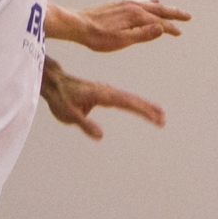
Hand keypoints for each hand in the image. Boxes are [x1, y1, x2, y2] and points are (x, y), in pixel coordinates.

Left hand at [40, 57, 164, 139]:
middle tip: (163, 119)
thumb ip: (85, 124)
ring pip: (129, 98)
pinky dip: (135, 104)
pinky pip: (123, 99)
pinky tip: (142, 109)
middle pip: (131, 99)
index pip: (125, 103)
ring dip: (144, 106)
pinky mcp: (104, 93)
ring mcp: (106, 91)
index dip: (141, 110)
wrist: (54, 82)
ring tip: (159, 115)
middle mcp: (106, 90)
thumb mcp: (68, 114)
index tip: (155, 117)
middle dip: (148, 109)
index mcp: (100, 94)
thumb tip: (101, 136)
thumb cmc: (60, 98)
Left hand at [46, 0, 190, 51]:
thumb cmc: (98, 37)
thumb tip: (162, 28)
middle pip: (158, 10)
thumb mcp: (121, 41)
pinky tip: (149, 1)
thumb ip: (142, 35)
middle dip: (173, 13)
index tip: (180, 32)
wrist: (77, 25)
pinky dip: (149, 1)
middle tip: (187, 16)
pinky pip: (139, 1)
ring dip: (162, 8)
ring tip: (171, 9)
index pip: (159, 23)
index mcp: (136, 16)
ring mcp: (126, 4)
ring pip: (149, 4)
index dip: (171, 28)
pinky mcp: (118, 4)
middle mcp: (133, 6)